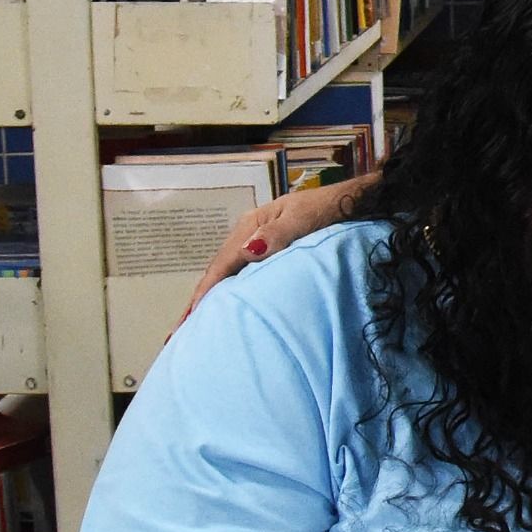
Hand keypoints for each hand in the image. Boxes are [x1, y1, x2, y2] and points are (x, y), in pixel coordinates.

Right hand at [184, 179, 364, 316]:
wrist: (354, 200)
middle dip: (197, 300)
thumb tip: (248, 251)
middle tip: (178, 332)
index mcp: (251, 225)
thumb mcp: (304, 219)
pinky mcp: (269, 250)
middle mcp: (248, 234)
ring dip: (209, 298)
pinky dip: (228, 291)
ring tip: (192, 324)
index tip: (189, 319)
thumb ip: (278, 235)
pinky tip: (224, 306)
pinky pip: (241, 274)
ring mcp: (257, 242)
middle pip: (217, 270)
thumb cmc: (331, 209)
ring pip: (227, 273)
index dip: (205, 292)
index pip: (222, 264)